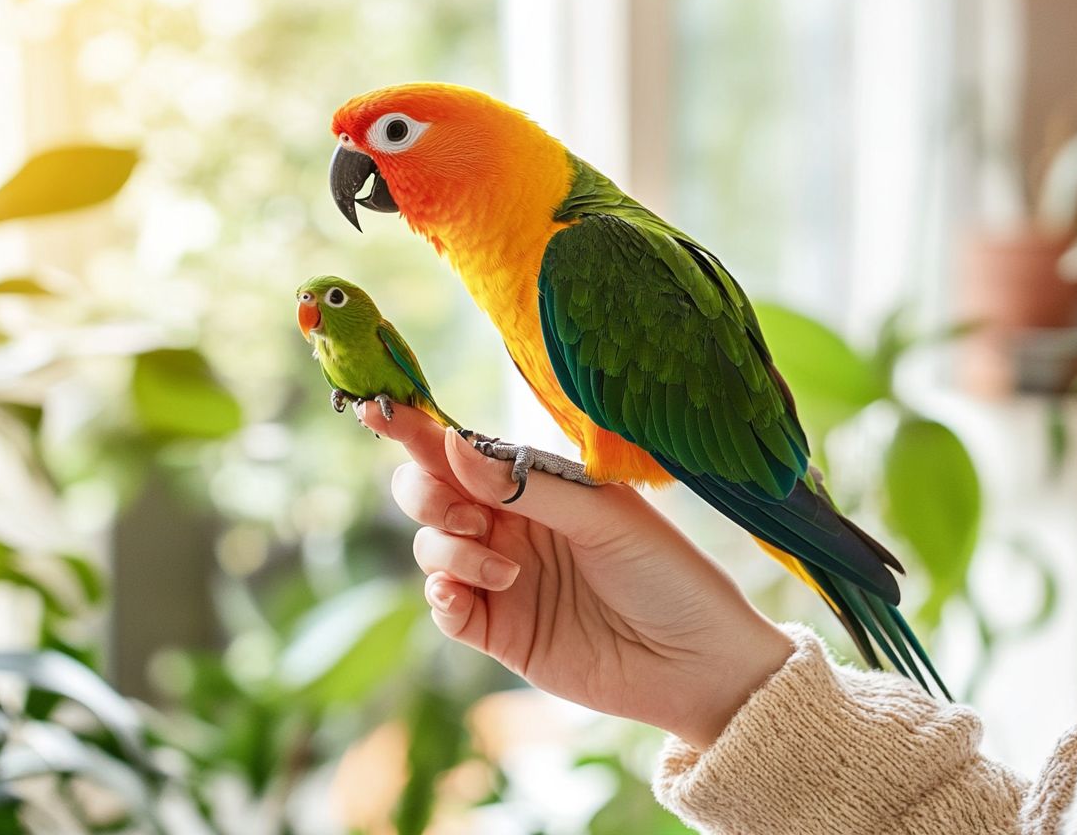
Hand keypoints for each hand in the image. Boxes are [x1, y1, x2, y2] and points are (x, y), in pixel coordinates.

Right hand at [355, 403, 792, 749]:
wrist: (698, 665)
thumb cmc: (666, 574)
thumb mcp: (602, 517)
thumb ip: (525, 486)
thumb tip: (452, 443)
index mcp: (537, 485)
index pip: (464, 451)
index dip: (416, 429)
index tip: (378, 410)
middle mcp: (512, 525)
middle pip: (430, 493)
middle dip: (428, 495)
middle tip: (466, 517)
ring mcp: (501, 577)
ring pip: (431, 547)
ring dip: (451, 551)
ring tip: (506, 573)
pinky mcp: (498, 631)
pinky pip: (444, 606)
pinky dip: (443, 596)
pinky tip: (468, 597)